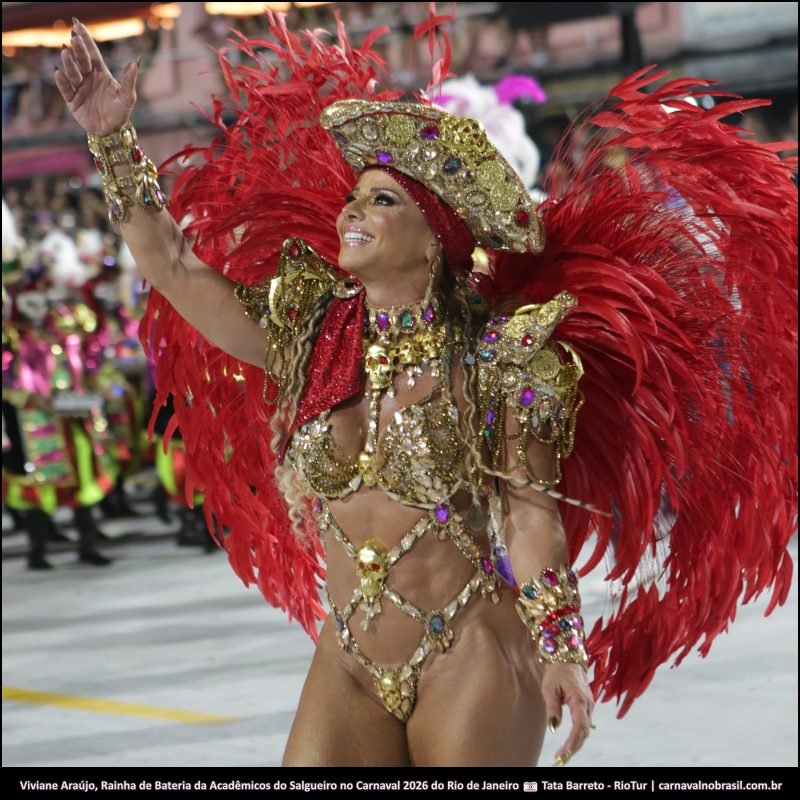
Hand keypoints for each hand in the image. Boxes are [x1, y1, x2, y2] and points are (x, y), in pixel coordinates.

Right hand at [54, 19, 138, 136]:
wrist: (112, 132)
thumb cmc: (121, 113)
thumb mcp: (128, 97)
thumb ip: (129, 80)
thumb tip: (134, 62)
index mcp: (101, 74)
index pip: (92, 53)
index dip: (85, 40)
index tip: (78, 25)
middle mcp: (88, 78)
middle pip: (82, 61)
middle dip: (78, 50)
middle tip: (73, 39)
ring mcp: (79, 89)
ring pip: (72, 73)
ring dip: (69, 63)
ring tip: (66, 53)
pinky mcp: (72, 101)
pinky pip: (66, 90)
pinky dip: (62, 82)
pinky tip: (59, 73)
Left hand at [541, 662, 594, 765]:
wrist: (567, 658)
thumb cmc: (556, 672)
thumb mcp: (549, 688)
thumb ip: (552, 708)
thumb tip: (554, 728)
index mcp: (580, 700)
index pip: (580, 727)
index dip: (573, 742)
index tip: (563, 753)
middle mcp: (588, 705)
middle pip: (584, 732)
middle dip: (574, 747)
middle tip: (560, 759)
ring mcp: (589, 706)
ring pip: (585, 730)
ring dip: (576, 743)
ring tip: (563, 755)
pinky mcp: (586, 706)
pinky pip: (584, 724)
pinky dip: (578, 736)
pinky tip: (569, 744)